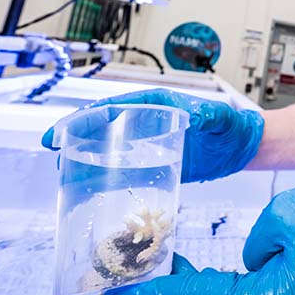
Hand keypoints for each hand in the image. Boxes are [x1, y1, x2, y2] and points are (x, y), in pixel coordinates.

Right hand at [41, 88, 263, 182]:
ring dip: (85, 157)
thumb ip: (210, 116)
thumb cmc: (232, 126)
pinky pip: (123, 169)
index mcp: (154, 105)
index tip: (62, 129)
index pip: (112, 107)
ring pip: (108, 148)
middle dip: (74, 136)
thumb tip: (198, 115)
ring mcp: (147, 144)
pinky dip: (105, 177)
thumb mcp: (221, 118)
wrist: (242, 148)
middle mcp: (145, 122)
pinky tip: (90, 189)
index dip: (84, 117)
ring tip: (63, 172)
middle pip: (102, 127)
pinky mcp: (153, 163)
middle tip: (52, 151)